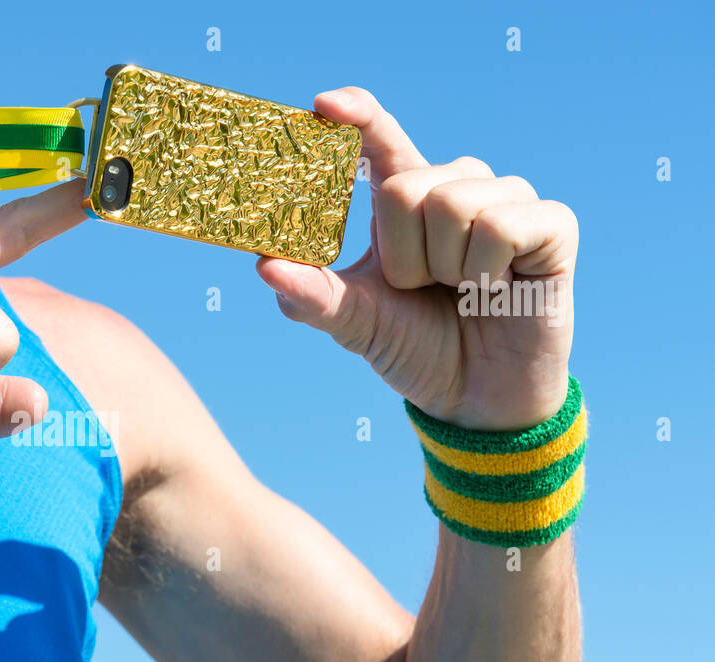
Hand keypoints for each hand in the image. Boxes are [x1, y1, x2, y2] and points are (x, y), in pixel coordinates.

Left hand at [257, 88, 577, 429]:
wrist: (474, 399)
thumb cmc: (415, 348)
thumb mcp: (355, 323)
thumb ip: (311, 295)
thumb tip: (264, 265)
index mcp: (405, 199)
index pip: (379, 138)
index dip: (356, 115)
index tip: (324, 106)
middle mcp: (455, 186)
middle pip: (403, 186)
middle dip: (399, 256)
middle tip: (422, 289)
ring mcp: (506, 200)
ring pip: (451, 204)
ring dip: (443, 268)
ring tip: (462, 291)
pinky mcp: (552, 224)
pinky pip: (500, 226)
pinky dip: (485, 272)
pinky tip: (496, 290)